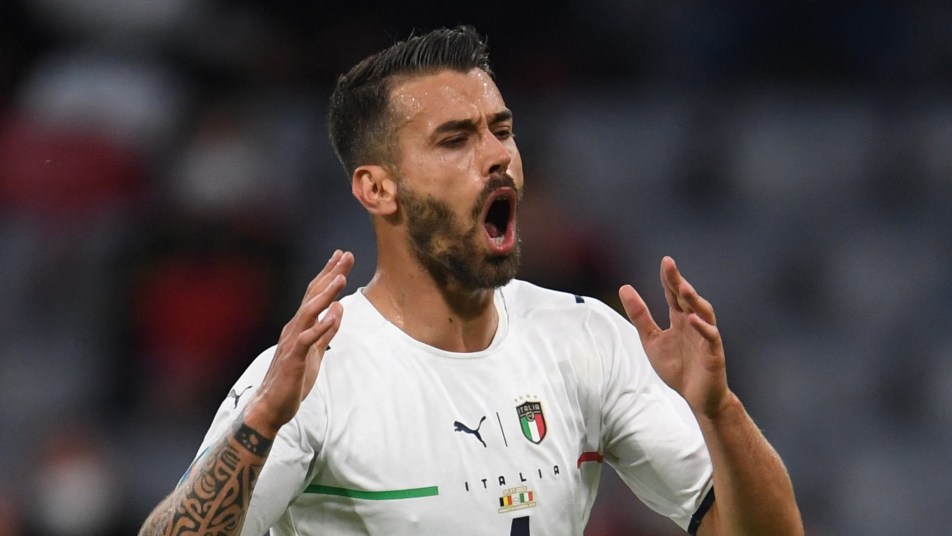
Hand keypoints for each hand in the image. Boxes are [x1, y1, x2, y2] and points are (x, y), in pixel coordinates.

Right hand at [245, 250, 353, 436]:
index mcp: (301, 325)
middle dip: (330, 275)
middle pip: (313, 296)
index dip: (329, 275)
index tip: (342, 257)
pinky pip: (308, 339)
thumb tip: (338, 309)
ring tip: (341, 278)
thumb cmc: (292, 378)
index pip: (316, 295)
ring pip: (309, 312)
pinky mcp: (293, 358)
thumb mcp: (316, 352)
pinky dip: (321, 326)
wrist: (272, 404)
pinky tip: (334, 315)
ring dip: (326, 295)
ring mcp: (292, 342)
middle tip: (346, 255)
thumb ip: (327, 331)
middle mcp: (295, 328)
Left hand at [619, 256, 728, 418]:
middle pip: (687, 298)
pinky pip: (710, 337)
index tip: (665, 261)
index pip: (673, 294)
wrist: (697, 397)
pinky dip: (703, 328)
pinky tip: (692, 319)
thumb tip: (624, 287)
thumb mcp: (651, 340)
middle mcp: (694, 323)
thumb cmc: (677, 367)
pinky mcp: (713, 353)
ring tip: (682, 288)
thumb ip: (640, 316)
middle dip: (678, 282)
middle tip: (669, 265)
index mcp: (680, 319)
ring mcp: (705, 337)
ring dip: (693, 300)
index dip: (669, 278)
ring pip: (703, 313)